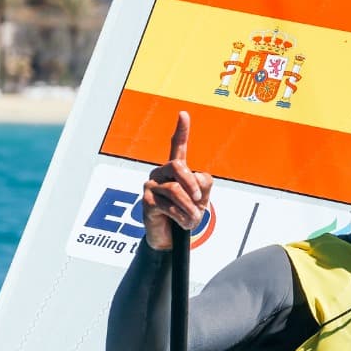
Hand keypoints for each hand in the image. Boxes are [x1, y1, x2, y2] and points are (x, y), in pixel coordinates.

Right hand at [143, 111, 213, 250]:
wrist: (170, 238)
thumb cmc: (185, 215)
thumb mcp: (201, 199)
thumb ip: (204, 185)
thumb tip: (197, 181)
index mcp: (174, 170)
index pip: (177, 147)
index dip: (181, 131)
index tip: (184, 113)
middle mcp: (160, 173)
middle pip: (177, 166)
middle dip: (192, 183)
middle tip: (199, 199)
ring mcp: (151, 186)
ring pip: (175, 190)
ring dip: (190, 208)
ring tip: (193, 219)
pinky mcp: (146, 201)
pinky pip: (169, 206)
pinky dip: (182, 217)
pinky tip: (184, 223)